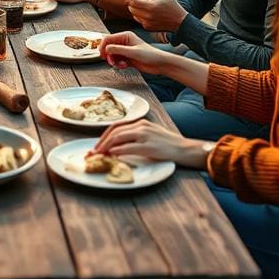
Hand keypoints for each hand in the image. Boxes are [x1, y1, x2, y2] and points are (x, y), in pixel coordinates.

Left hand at [90, 121, 210, 169]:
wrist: (186, 149)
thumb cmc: (169, 145)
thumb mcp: (151, 135)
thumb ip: (135, 137)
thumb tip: (117, 147)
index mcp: (141, 122)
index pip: (116, 126)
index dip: (104, 135)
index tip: (96, 145)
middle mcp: (141, 126)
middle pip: (114, 131)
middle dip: (101, 141)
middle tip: (93, 152)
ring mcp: (145, 135)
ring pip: (119, 137)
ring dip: (106, 147)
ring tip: (99, 155)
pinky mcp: (149, 146)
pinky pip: (129, 147)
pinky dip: (118, 151)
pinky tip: (112, 156)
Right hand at [97, 31, 170, 74]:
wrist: (159, 64)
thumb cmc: (150, 55)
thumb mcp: (133, 52)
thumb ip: (118, 49)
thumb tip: (106, 48)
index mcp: (126, 36)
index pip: (108, 38)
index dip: (103, 46)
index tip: (102, 54)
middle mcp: (124, 42)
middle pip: (109, 47)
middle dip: (109, 55)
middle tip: (111, 62)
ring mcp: (125, 50)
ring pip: (112, 55)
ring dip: (114, 61)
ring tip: (121, 65)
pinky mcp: (127, 58)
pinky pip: (117, 61)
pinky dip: (119, 65)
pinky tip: (125, 66)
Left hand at [126, 0, 186, 31]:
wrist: (180, 22)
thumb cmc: (172, 6)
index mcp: (151, 7)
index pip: (132, 2)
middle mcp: (147, 17)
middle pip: (131, 7)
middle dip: (132, 1)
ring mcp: (146, 23)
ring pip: (133, 14)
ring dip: (136, 8)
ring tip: (146, 4)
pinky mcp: (147, 28)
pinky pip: (138, 19)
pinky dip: (140, 14)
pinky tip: (149, 11)